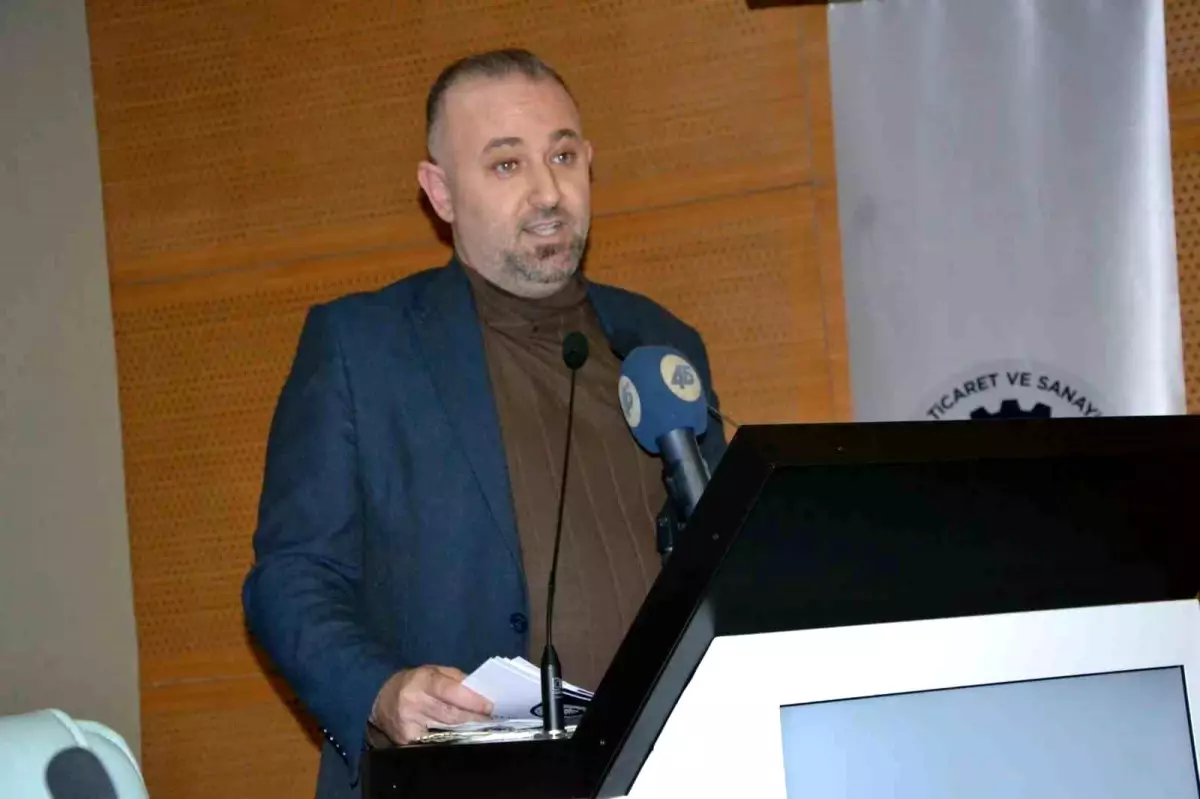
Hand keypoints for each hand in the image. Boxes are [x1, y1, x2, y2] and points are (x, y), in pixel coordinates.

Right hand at [370, 665, 493, 743]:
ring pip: (446, 731)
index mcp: (422, 681)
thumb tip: (480, 692)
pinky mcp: (407, 741)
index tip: (490, 706)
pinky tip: (465, 739)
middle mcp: (413, 703)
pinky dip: (452, 741)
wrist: (382, 702)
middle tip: (494, 721)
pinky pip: (436, 743)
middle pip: (451, 714)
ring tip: (485, 729)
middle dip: (475, 718)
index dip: (472, 700)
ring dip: (468, 731)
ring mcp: (409, 725)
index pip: (450, 691)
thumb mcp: (433, 671)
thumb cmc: (414, 683)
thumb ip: (457, 679)